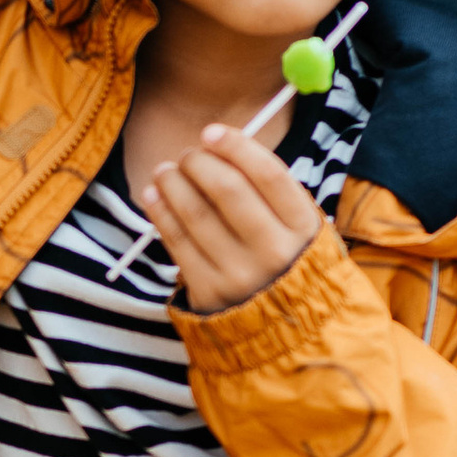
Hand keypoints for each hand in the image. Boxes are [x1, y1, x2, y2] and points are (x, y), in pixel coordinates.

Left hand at [145, 131, 323, 314]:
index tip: (211, 132)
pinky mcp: (209, 292)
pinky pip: (177, 241)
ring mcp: (239, 274)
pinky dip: (160, 211)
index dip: (235, 146)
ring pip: (196, 213)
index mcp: (303, 228)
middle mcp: (274, 252)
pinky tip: (154, 194)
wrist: (281, 325)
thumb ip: (267, 189)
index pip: (268, 174)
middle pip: (228, 189)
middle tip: (188, 155)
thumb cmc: (282, 258)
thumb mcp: (295, 226)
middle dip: (199, 162)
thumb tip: (216, 146)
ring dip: (173, 182)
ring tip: (166, 170)